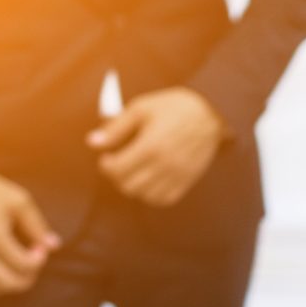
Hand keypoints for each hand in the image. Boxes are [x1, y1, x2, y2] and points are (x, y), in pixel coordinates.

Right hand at [0, 172, 58, 295]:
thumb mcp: (18, 201)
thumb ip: (37, 226)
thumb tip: (54, 246)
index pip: (25, 265)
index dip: (39, 260)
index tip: (40, 248)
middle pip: (9, 283)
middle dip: (28, 277)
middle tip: (32, 262)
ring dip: (7, 284)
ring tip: (15, 269)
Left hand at [87, 87, 222, 206]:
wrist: (212, 112)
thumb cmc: (176, 106)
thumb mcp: (142, 108)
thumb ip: (116, 127)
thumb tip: (93, 142)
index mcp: (150, 145)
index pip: (117, 169)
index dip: (105, 165)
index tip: (106, 156)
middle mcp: (164, 164)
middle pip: (128, 186)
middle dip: (117, 177)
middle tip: (118, 164)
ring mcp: (177, 175)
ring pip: (145, 196)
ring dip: (134, 186)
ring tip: (134, 171)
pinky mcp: (187, 180)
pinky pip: (165, 199)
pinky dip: (152, 195)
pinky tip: (149, 180)